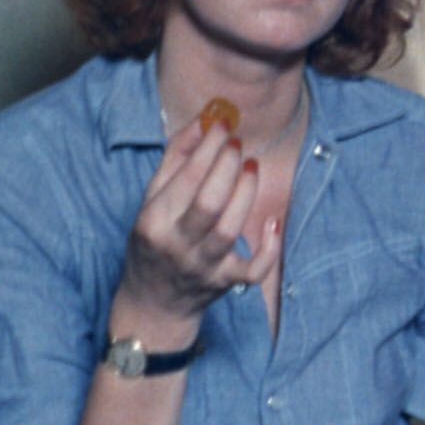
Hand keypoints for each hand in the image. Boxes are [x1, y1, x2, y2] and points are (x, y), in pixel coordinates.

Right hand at [114, 108, 281, 333]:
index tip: (223, 124)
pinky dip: (268, 248)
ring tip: (251, 167)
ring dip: (246, 194)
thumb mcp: (153, 200)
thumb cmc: (155, 241)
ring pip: (229, 231)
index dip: (208, 147)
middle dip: (227, 168)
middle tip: (237, 144)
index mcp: (154, 220)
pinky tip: (271, 222)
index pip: (184, 179)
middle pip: (208, 203)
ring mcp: (202, 266)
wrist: (154, 303)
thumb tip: (204, 121)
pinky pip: (253, 270)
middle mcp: (177, 244)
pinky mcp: (225, 283)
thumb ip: (177, 158)